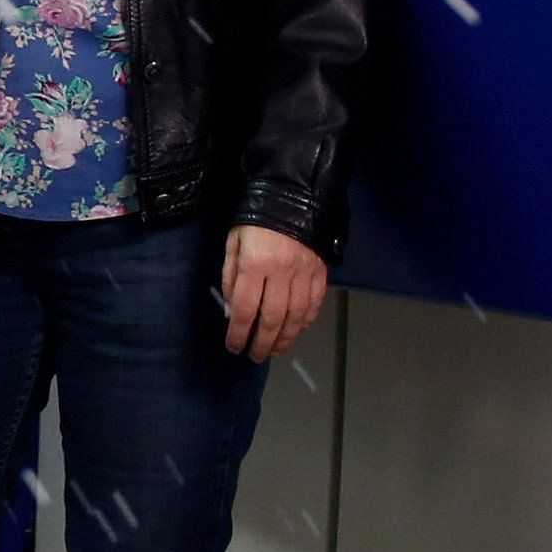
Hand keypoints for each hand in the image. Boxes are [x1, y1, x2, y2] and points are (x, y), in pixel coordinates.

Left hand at [221, 225, 328, 361]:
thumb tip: (233, 310)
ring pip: (296, 316)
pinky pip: (314, 303)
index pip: (245, 308)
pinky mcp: (320, 271)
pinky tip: (297, 330)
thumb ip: (231, 276)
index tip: (234, 346)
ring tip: (275, 350)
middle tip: (255, 356)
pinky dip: (306, 321)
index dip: (239, 332)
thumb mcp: (234, 243)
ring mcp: (304, 273)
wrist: (293, 195)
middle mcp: (281, 272)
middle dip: (262, 342)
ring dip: (285, 337)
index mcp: (255, 263)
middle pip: (272, 318)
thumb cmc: (255, 220)